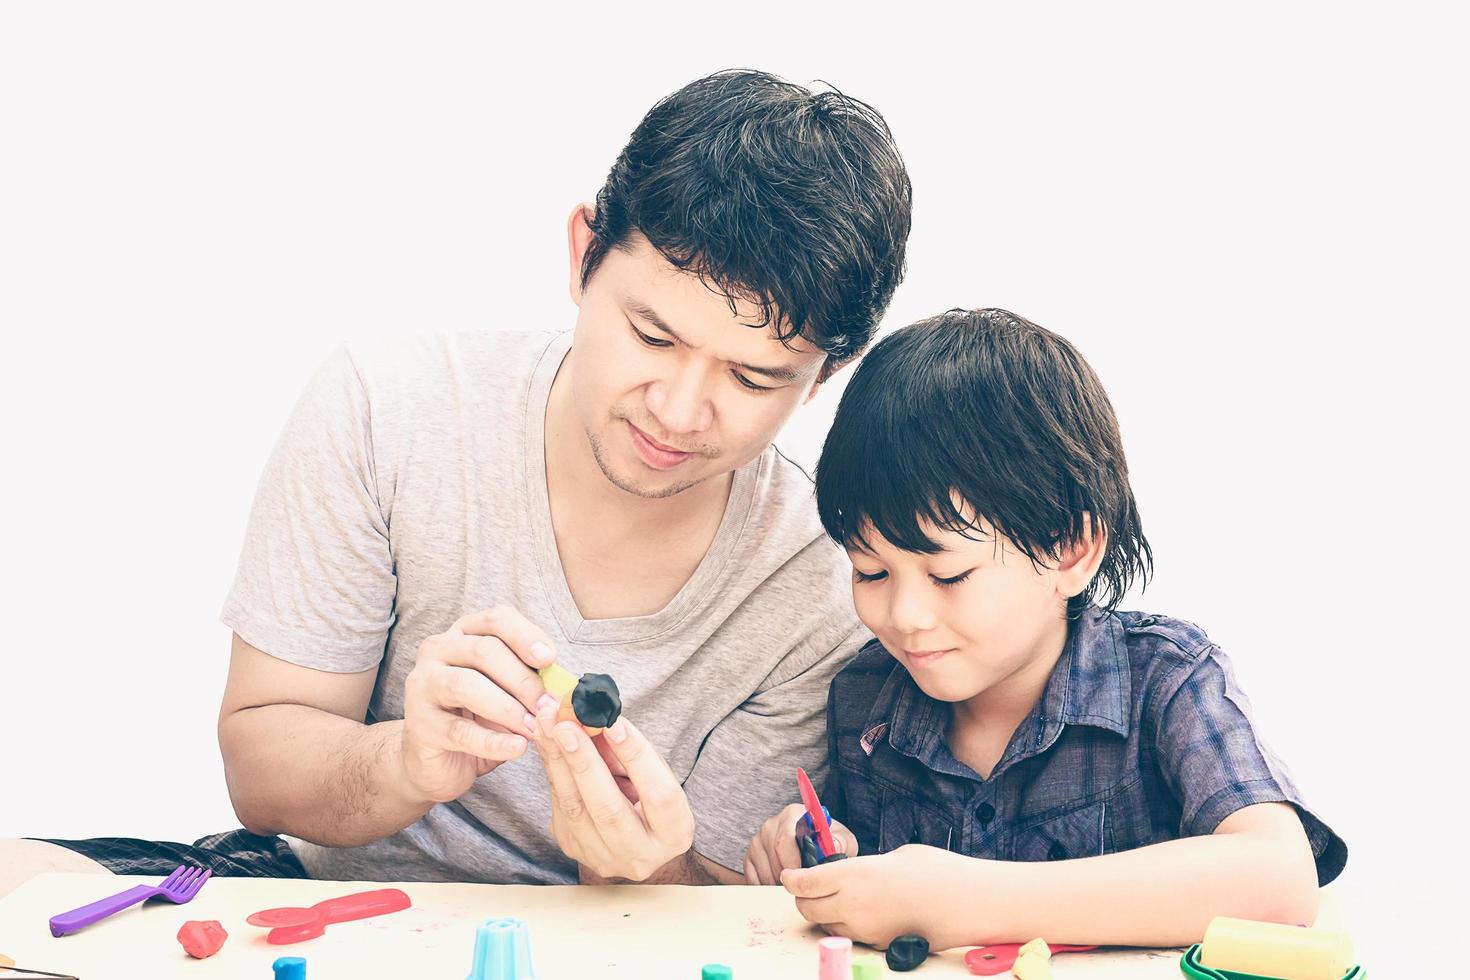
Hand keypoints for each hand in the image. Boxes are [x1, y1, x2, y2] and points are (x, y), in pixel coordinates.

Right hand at [399, 607, 555, 802]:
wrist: (438, 761)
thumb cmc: (479, 718)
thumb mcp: (508, 693)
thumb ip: (530, 681)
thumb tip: (564, 685)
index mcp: (464, 635)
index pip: (496, 620)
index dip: (525, 636)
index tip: (550, 659)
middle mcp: (437, 651)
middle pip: (484, 651)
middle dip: (523, 679)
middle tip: (548, 705)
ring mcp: (422, 686)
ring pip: (466, 685)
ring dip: (507, 708)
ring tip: (534, 728)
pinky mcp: (419, 724)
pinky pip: (458, 730)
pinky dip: (492, 741)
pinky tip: (516, 748)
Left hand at [532, 701, 694, 881]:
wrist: (632, 843)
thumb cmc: (649, 797)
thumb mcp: (653, 774)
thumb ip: (628, 752)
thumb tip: (596, 718)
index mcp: (674, 833)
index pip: (658, 794)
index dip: (636, 757)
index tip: (612, 724)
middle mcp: (639, 855)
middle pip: (608, 809)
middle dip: (584, 762)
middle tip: (566, 725)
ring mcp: (603, 857)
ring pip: (574, 809)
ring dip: (557, 760)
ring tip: (546, 723)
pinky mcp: (573, 848)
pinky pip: (558, 805)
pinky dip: (551, 768)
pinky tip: (545, 739)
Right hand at [744, 803, 859, 884]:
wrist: (814, 843)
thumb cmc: (829, 843)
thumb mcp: (841, 840)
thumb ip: (839, 844)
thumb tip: (829, 850)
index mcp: (792, 815)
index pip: (784, 842)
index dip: (794, 865)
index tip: (805, 880)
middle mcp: (770, 825)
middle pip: (774, 860)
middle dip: (790, 880)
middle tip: (805, 890)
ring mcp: (757, 841)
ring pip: (765, 873)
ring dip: (780, 886)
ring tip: (797, 888)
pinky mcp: (749, 857)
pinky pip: (754, 880)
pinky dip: (768, 888)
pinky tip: (782, 887)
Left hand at [780, 844, 971, 949]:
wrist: (967, 903)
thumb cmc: (937, 871)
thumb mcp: (895, 856)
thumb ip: (866, 866)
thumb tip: (855, 873)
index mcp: (853, 874)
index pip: (804, 882)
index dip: (792, 879)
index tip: (789, 875)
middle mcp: (852, 904)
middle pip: (807, 908)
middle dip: (804, 899)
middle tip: (810, 889)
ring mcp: (864, 929)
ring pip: (827, 926)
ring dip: (825, 915)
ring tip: (840, 900)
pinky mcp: (878, 945)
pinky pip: (851, 936)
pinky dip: (848, 926)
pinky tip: (865, 913)